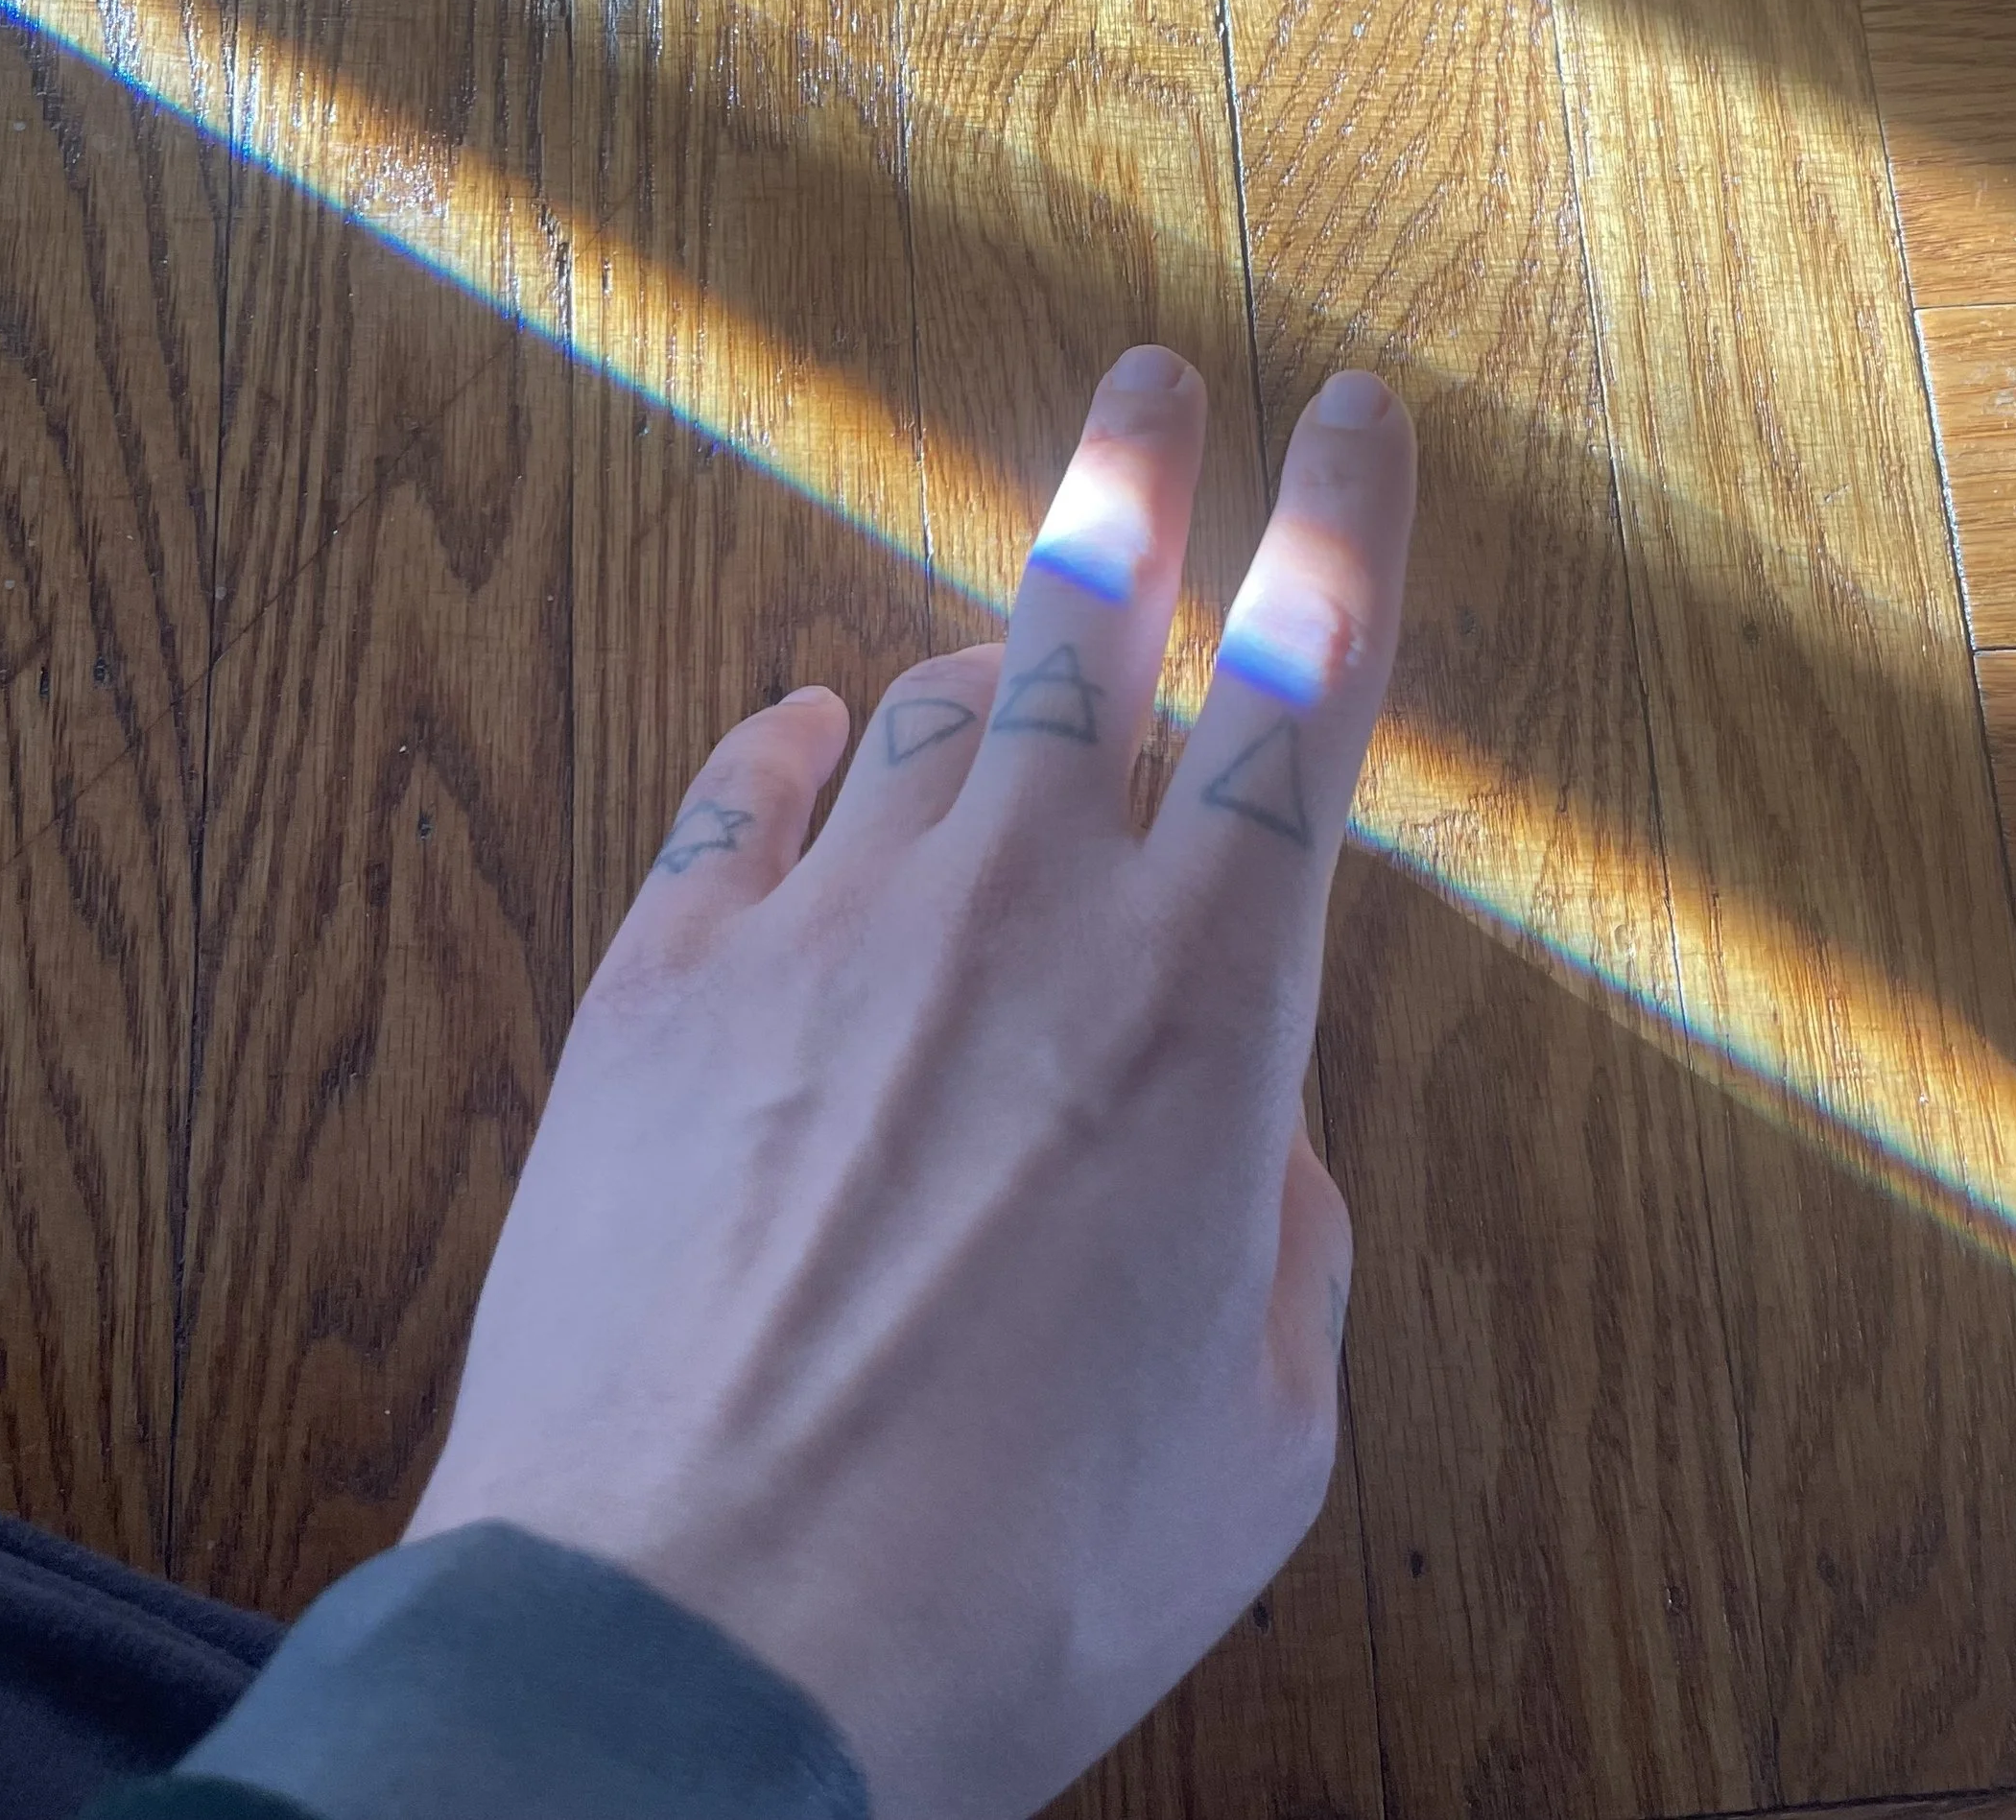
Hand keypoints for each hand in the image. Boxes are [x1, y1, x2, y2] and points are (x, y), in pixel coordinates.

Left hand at [409, 346, 1417, 1819]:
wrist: (693, 1638)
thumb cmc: (1012, 1574)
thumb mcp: (1257, 1438)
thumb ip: (1279, 1234)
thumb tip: (1240, 1126)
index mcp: (1208, 1002)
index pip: (1304, 693)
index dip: (1341, 533)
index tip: (1354, 416)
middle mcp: (1022, 908)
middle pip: (1095, 617)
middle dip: (1139, 477)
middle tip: (1154, 377)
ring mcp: (827, 920)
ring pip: (932, 704)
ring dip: (988, 670)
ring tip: (1008, 661)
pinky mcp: (662, 975)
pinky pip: (739, 793)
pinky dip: (787, 748)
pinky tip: (804, 732)